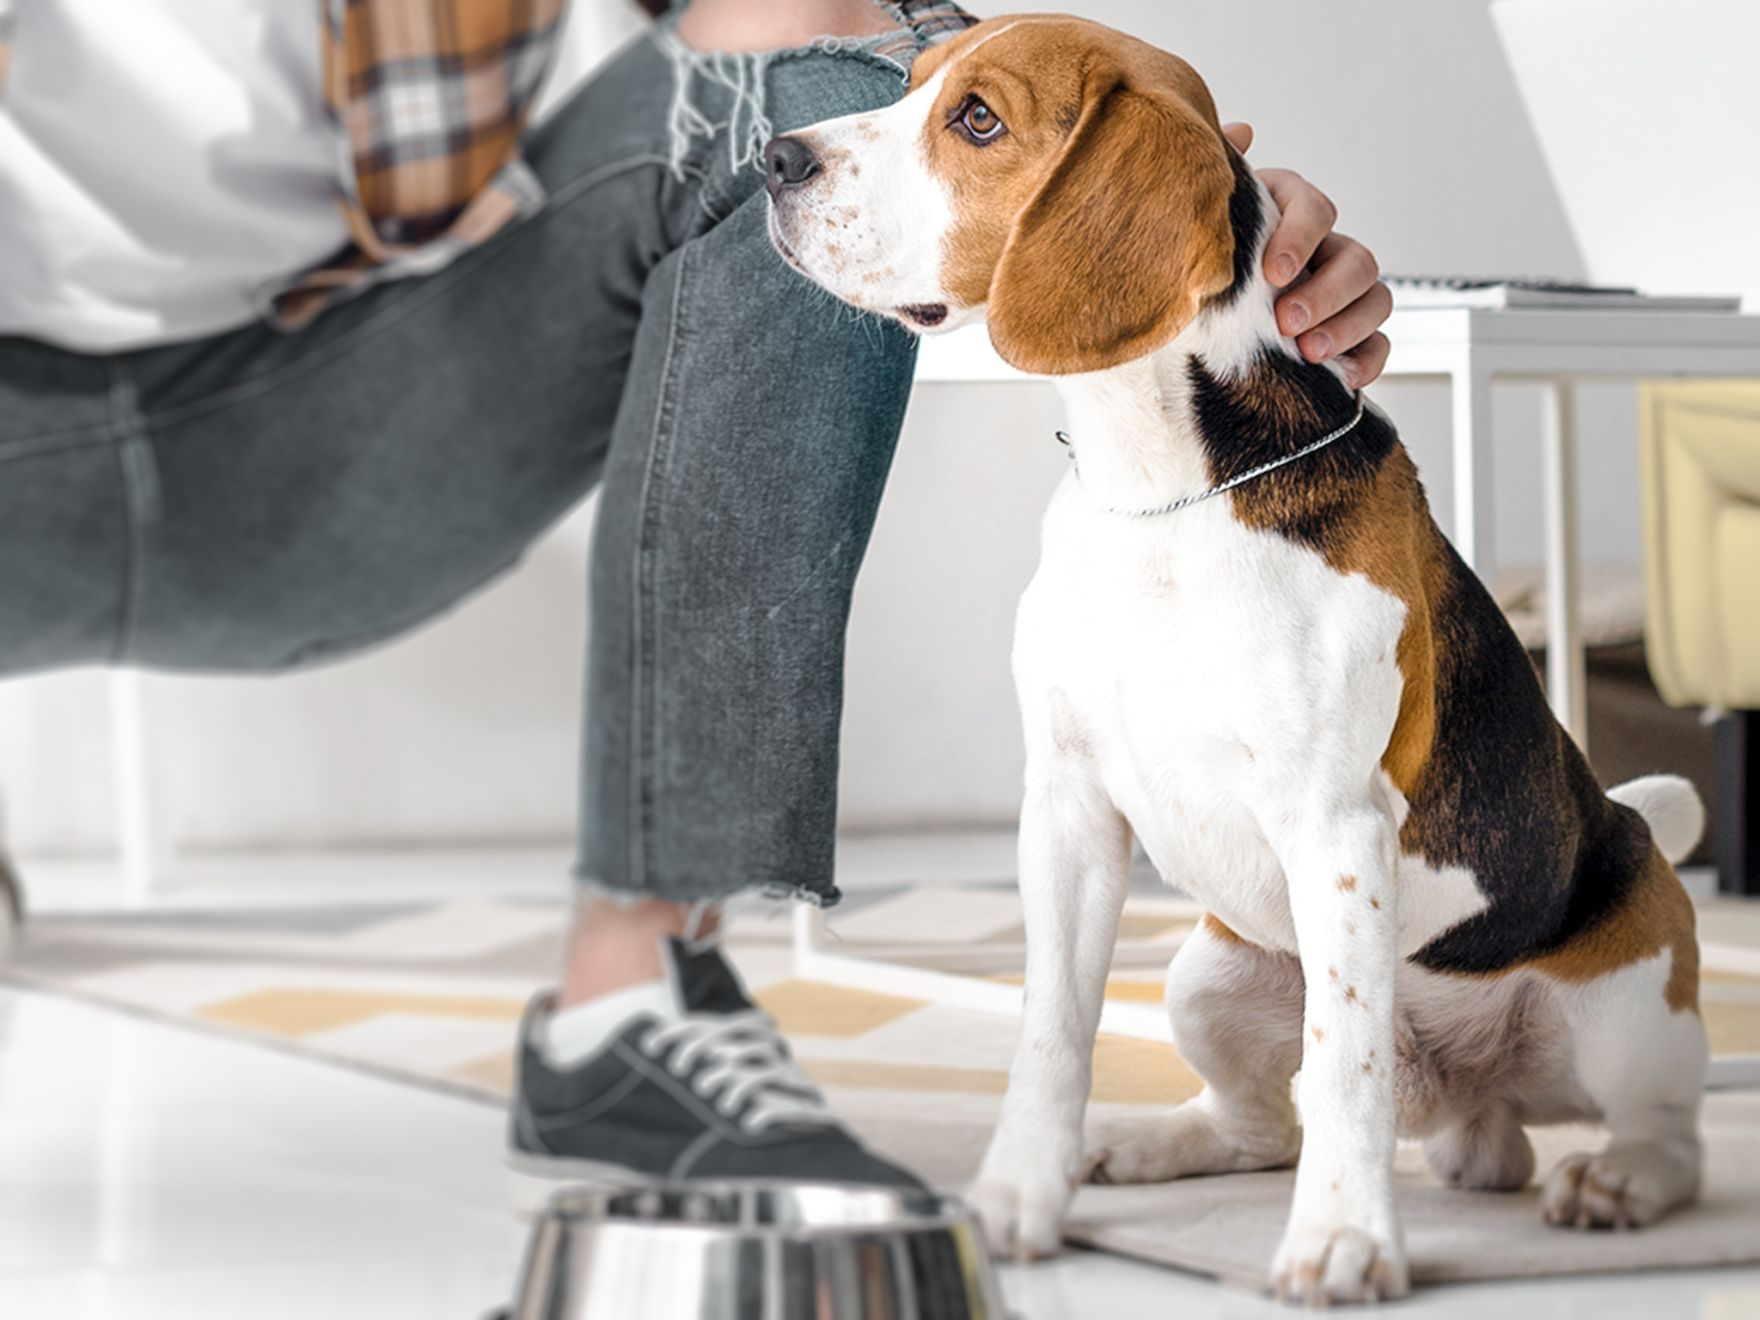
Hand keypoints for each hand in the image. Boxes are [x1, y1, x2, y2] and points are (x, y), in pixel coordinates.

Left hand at [1222, 123, 1390, 389]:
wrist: (1193, 315)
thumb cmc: (1200, 255)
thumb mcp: (1201, 217)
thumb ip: (1215, 174)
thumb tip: (1241, 131)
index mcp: (1290, 213)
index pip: (1316, 210)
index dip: (1300, 238)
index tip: (1272, 272)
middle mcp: (1325, 250)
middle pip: (1357, 259)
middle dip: (1326, 292)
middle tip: (1285, 321)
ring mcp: (1341, 295)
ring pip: (1376, 299)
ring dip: (1347, 326)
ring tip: (1307, 353)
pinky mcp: (1348, 338)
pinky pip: (1377, 346)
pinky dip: (1367, 361)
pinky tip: (1342, 379)